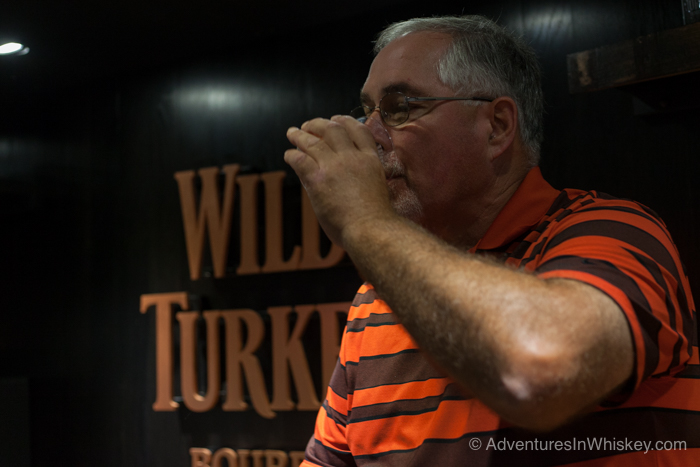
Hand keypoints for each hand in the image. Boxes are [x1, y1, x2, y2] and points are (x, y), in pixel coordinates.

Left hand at [284, 116, 393, 247]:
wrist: (371, 229)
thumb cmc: (377, 219)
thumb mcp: (377, 188)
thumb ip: (364, 177)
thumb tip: (351, 180)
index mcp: (370, 160)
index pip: (359, 130)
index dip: (346, 121)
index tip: (337, 119)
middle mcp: (352, 157)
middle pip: (333, 129)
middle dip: (319, 124)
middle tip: (309, 125)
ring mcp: (334, 166)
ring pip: (313, 141)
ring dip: (300, 135)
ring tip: (292, 133)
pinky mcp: (318, 178)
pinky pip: (299, 159)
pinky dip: (292, 155)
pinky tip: (288, 156)